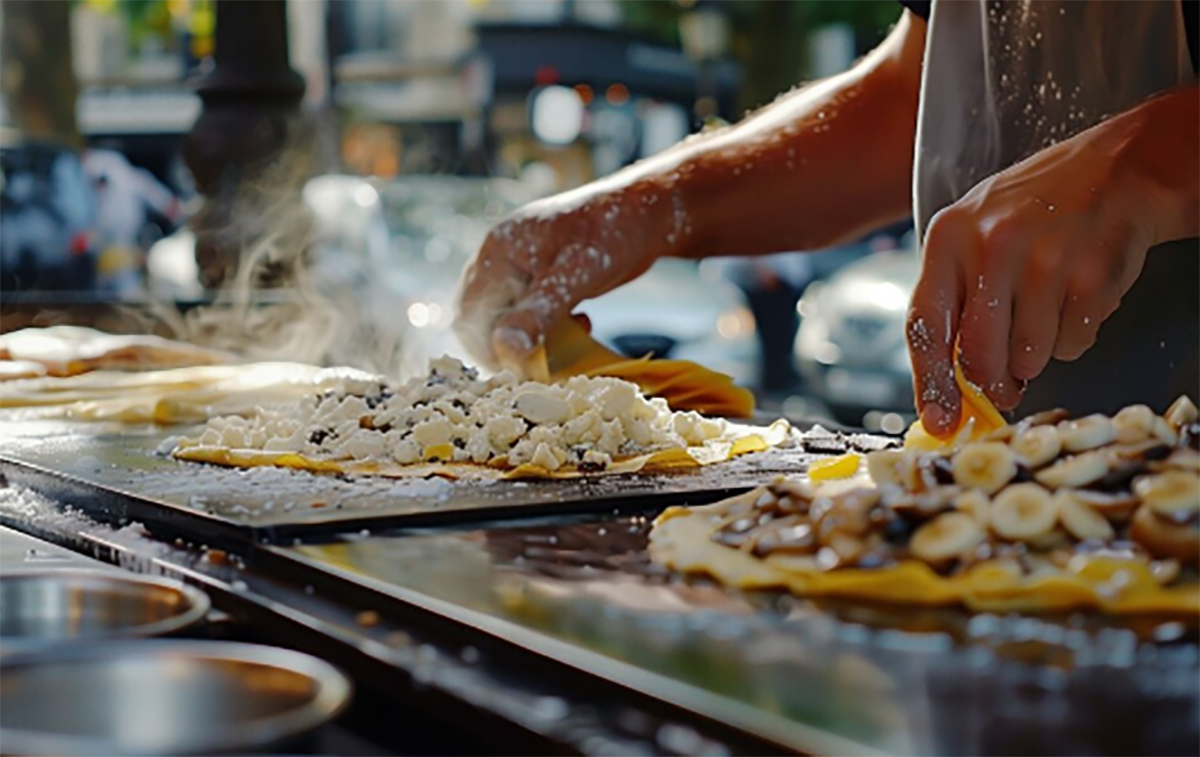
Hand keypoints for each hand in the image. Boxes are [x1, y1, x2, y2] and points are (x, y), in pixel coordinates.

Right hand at [454, 180, 679, 368]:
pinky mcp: (537, 277)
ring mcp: (516, 267)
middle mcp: (498, 258)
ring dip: (530, 338)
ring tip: (571, 333)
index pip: (469, 316)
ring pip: (504, 319)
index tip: (527, 367)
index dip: (490, 349)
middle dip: (510, 346)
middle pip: (480, 320)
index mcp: (497, 251)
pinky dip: (546, 328)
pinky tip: (579, 322)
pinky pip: (525, 313)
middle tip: (550, 358)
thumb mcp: (577, 275)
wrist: (645, 212)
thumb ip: (539, 311)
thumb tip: (505, 350)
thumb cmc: (613, 233)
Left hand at [907, 123, 1158, 434]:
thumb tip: (945, 377)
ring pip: (1029, 357)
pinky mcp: (1090, 277)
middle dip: (992, 383)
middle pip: (978, 354)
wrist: (1117, 168)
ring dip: (1036, 357)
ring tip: (1045, 317)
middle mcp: (991, 246)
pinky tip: (1075, 300)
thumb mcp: (974, 231)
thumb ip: (954, 294)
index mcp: (949, 236)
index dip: (929, 381)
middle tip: (1004, 386)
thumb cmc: (1036, 206)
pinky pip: (1072, 344)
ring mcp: (1043, 261)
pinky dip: (1073, 337)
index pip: (924, 324)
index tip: (938, 420)